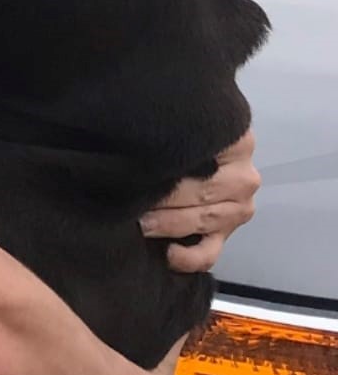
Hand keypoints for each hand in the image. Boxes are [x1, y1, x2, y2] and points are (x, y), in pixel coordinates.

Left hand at [140, 128, 260, 272]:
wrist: (199, 139)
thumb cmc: (185, 127)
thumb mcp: (185, 116)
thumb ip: (176, 124)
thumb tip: (143, 133)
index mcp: (239, 143)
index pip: (205, 157)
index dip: (169, 163)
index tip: (140, 167)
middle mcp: (244, 177)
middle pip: (202, 193)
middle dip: (164, 199)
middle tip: (129, 198)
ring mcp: (239, 208)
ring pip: (204, 221)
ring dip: (169, 224)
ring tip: (140, 220)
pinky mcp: (226, 232)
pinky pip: (210, 252)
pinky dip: (189, 258)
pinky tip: (167, 252)